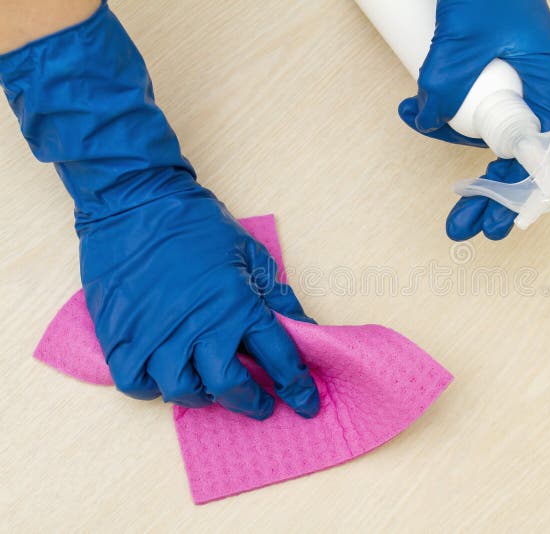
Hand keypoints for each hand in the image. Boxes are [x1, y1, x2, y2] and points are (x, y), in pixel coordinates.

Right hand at [80, 187, 319, 419]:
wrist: (138, 202)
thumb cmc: (198, 225)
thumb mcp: (252, 256)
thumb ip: (278, 298)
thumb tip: (304, 328)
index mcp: (238, 306)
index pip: (280, 360)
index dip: (298, 387)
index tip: (306, 403)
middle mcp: (200, 327)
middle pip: (230, 387)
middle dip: (251, 402)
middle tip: (261, 404)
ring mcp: (157, 335)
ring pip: (182, 391)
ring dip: (203, 397)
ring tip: (212, 388)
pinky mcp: (121, 335)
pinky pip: (136, 384)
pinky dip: (153, 388)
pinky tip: (165, 375)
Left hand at [398, 0, 549, 239]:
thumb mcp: (461, 40)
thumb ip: (442, 85)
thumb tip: (424, 119)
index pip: (535, 158)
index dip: (512, 196)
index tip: (493, 226)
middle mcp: (540, 91)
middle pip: (513, 157)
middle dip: (484, 193)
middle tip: (460, 226)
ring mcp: (520, 85)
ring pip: (486, 131)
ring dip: (448, 136)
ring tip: (411, 116)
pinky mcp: (497, 77)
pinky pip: (475, 108)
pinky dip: (447, 114)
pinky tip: (417, 113)